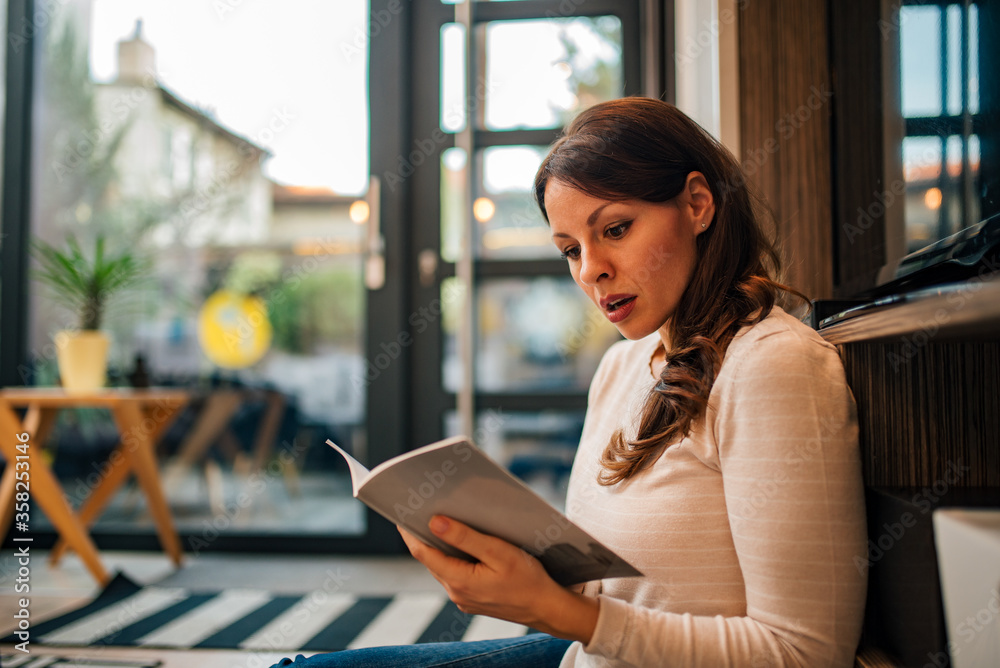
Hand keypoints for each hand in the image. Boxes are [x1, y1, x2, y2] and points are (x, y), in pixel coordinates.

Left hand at [398, 516, 598, 643]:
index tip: (402, 509)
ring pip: (444, 565)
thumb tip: (435, 523)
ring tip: (441, 519)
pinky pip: (456, 572)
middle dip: (425, 534)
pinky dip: (455, 556)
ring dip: (441, 545)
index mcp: (459, 582)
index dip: (409, 530)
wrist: (548, 608)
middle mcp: (456, 593)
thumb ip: (466, 538)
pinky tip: (464, 541)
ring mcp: (464, 598)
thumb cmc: (529, 580)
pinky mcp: (473, 598)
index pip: (422, 552)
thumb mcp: (499, 552)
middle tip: (421, 507)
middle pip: (431, 558)